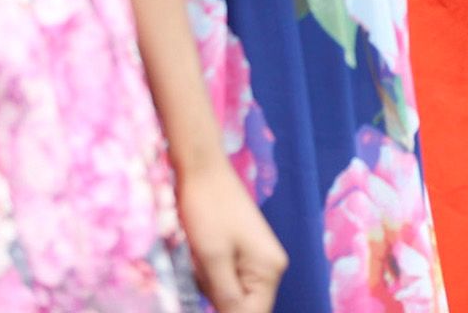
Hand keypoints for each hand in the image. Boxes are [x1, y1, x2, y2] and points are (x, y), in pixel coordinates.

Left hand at [176, 154, 285, 312]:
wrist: (202, 168)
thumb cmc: (207, 209)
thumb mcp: (213, 259)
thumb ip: (226, 296)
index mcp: (269, 269)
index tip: (206, 295)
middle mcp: (270, 265)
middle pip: (244, 305)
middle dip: (217, 298)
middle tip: (200, 271)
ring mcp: (257, 257)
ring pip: (232, 292)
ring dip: (210, 286)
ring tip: (197, 259)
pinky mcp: (242, 250)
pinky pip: (227, 277)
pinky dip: (210, 273)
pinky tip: (199, 255)